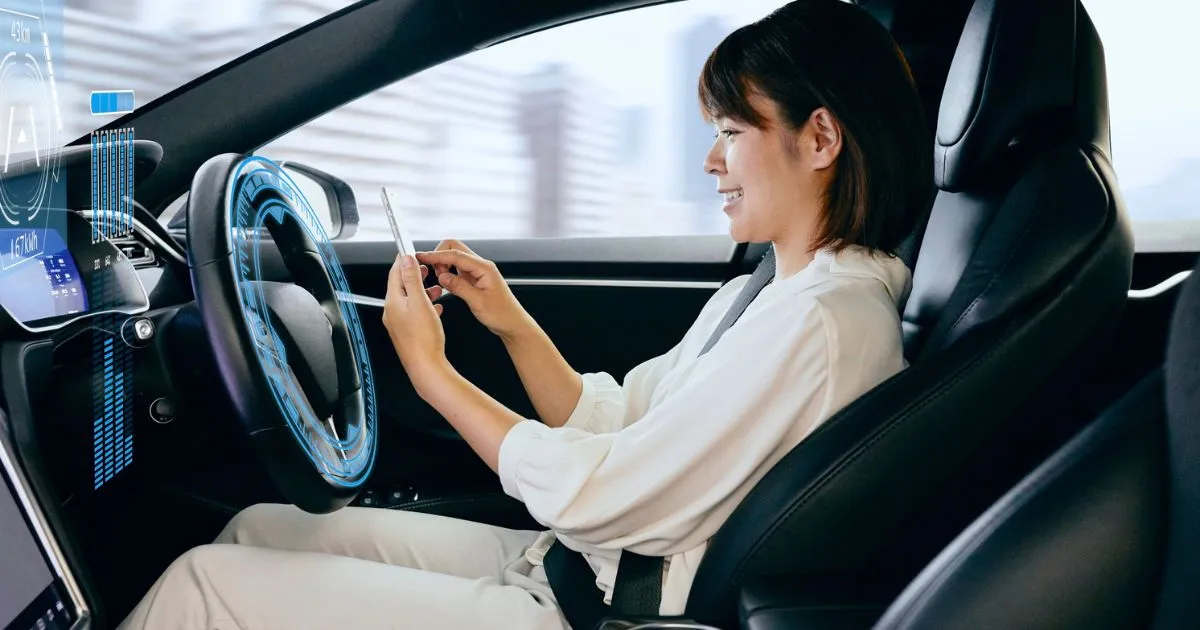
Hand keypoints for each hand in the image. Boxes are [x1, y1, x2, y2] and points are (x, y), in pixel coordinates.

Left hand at [382, 255, 451, 389]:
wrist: (426, 366)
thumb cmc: (424, 339)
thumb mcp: (420, 302)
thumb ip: (412, 279)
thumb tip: (406, 260)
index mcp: (393, 302)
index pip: (395, 274)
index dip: (404, 261)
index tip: (412, 252)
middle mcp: (392, 312)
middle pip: (402, 286)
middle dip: (415, 275)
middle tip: (427, 268)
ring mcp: (399, 323)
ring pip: (410, 300)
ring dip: (422, 291)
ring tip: (436, 289)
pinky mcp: (407, 332)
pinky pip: (414, 313)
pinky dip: (425, 305)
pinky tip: (436, 308)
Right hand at [418, 240, 532, 340]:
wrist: (512, 323)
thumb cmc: (502, 314)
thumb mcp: (479, 302)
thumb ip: (460, 287)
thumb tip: (443, 276)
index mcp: (484, 268)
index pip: (456, 254)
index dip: (436, 255)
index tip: (422, 256)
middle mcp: (481, 266)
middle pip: (455, 248)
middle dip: (440, 256)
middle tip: (433, 272)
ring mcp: (477, 272)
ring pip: (455, 259)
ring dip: (444, 265)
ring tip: (441, 281)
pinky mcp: (474, 279)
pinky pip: (457, 270)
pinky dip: (448, 273)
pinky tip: (446, 283)